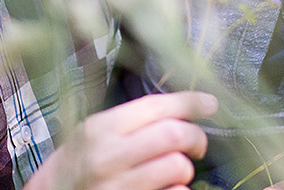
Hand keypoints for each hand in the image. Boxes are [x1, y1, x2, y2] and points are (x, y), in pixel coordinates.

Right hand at [23, 91, 216, 189]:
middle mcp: (107, 157)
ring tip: (177, 170)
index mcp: (99, 128)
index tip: (211, 103)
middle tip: (197, 144)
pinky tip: (168, 189)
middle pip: (174, 135)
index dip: (190, 102)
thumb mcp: (90, 135)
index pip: (156, 106)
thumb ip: (127, 122)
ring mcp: (117, 186)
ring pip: (177, 167)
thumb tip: (178, 109)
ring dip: (185, 168)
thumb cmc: (73, 167)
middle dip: (195, 137)